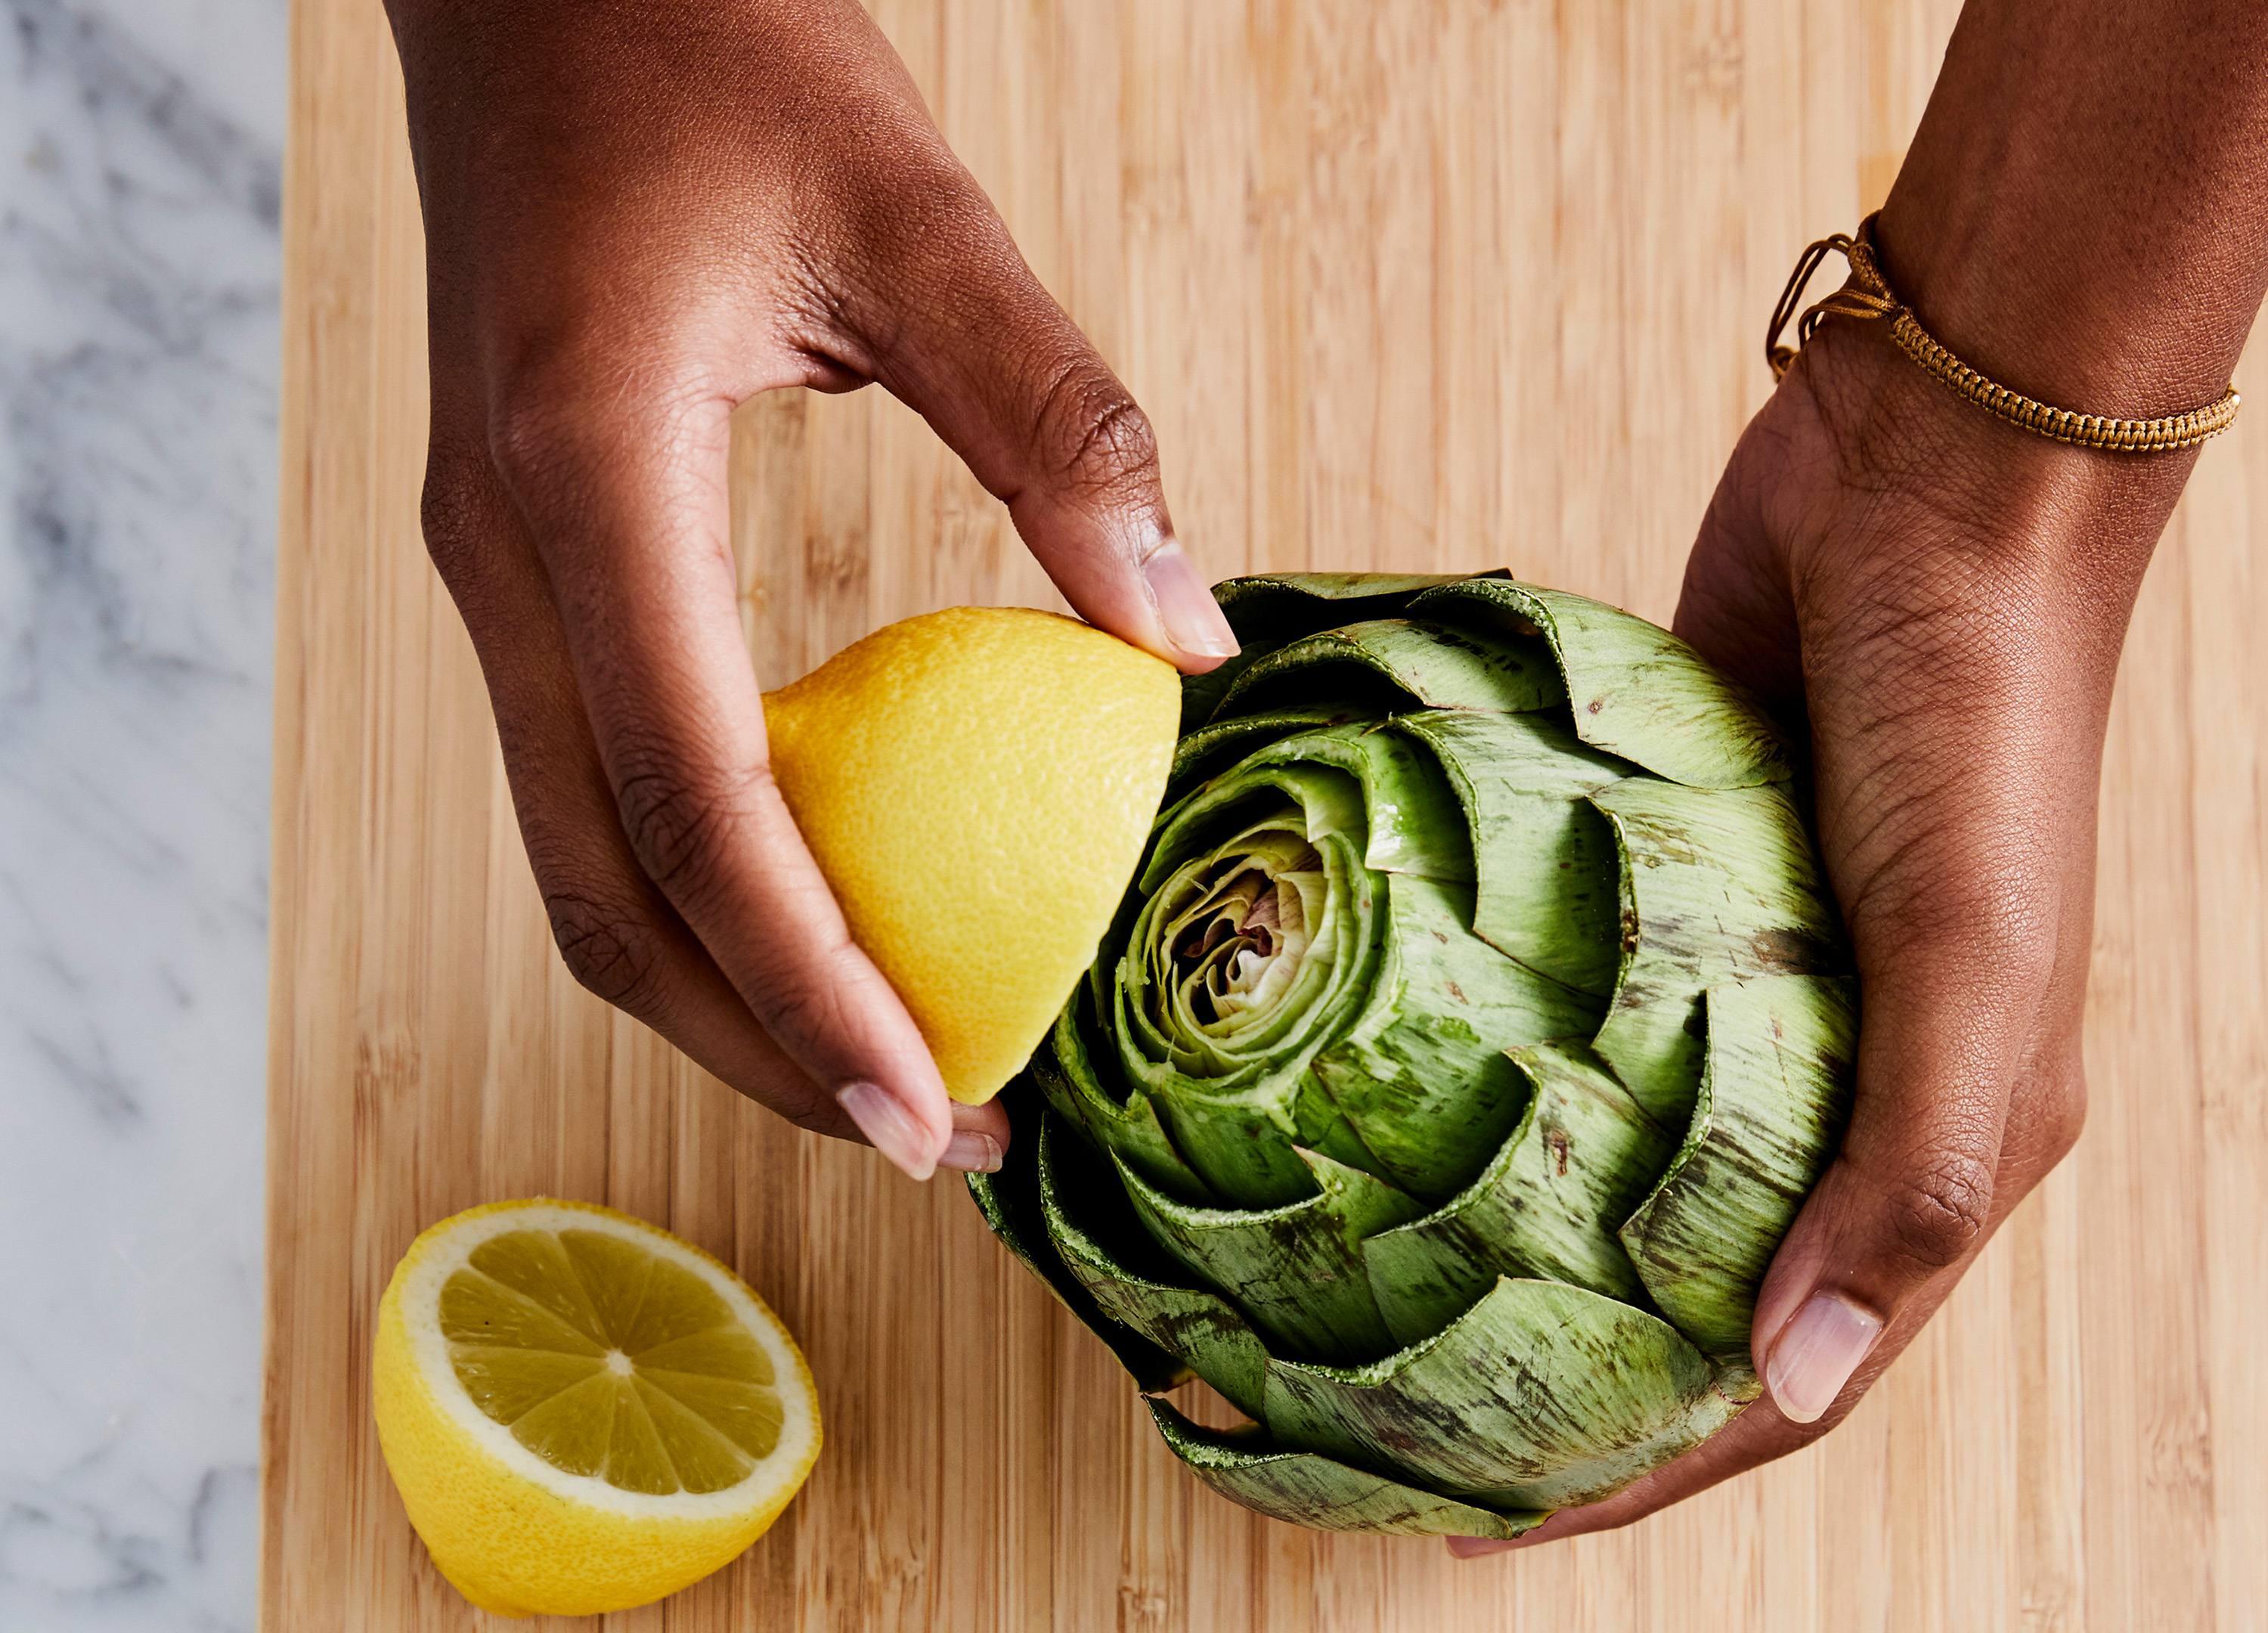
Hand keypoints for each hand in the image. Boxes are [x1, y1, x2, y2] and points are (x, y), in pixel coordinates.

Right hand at [385, 0, 1237, 1178]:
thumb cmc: (711, 53)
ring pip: (583, 862)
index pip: (697, 809)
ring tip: (887, 1064)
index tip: (934, 1112)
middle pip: (609, 894)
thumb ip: (1056, 420)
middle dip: (763, 1047)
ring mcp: (491, 571)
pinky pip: (600, 780)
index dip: (815, 987)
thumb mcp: (911, 214)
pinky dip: (705, 885)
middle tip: (936, 1137)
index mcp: (582, 483)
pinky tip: (827, 913)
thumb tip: (1182, 635)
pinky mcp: (526, 564)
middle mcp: (501, 559)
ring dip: (725, 991)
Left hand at [1451, 0, 2267, 1554]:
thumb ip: (1914, 1167)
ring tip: (1315, 1273)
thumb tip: (1792, 1375)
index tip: (1478, 1514)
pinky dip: (1455, 1054)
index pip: (1775, 1365)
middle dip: (1519, 1365)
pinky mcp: (1638, 881)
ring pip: (1581, 1147)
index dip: (1640, 1463)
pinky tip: (1346, 1086)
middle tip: (1347, 1410)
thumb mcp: (1981, 963)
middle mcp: (1814, 1076)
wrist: (1922, 482)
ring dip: (1470, 1220)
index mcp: (1923, 1133)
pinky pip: (1533, 1000)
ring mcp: (1715, 979)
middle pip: (1655, 1276)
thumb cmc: (1977, 719)